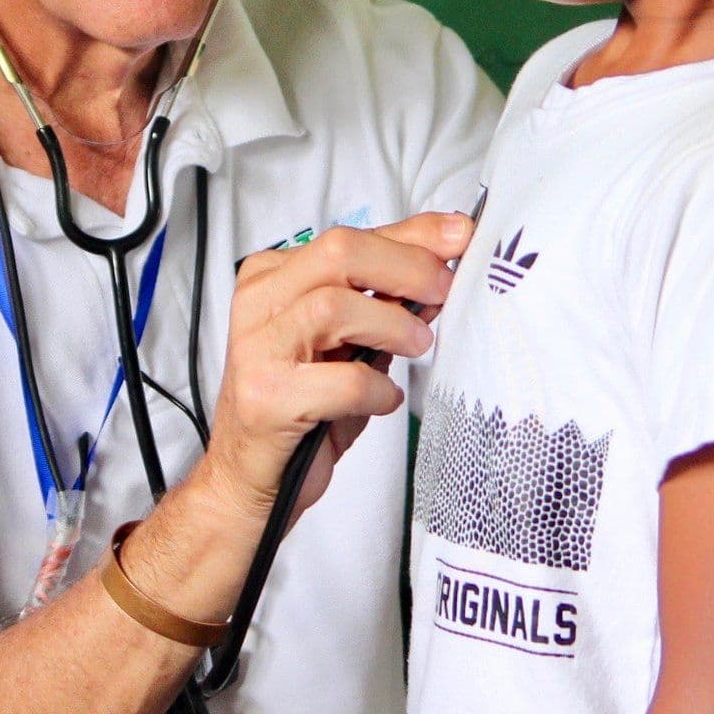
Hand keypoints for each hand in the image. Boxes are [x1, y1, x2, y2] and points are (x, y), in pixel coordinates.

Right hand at [203, 212, 471, 521]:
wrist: (252, 478)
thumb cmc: (303, 407)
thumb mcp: (348, 344)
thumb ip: (384, 303)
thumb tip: (441, 273)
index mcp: (273, 278)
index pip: (350, 237)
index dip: (414, 235)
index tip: (461, 236)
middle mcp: (259, 304)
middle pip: (340, 253)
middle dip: (407, 268)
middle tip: (444, 292)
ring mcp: (258, 349)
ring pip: (335, 306)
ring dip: (392, 325)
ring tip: (417, 346)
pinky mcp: (267, 397)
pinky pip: (341, 379)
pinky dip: (376, 388)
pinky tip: (383, 398)